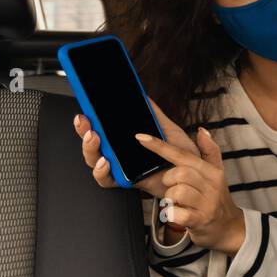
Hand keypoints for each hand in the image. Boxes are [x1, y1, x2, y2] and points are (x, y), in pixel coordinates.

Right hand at [75, 99, 198, 199]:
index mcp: (125, 140)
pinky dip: (102, 171)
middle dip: (83, 131)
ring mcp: (119, 167)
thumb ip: (155, 115)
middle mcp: (118, 153)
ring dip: (89, 148)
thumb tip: (143, 96)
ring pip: (94, 159)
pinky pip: (106, 179)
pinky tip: (105, 161)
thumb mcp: (168, 130)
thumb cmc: (181, 156)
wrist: (192, 177)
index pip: (101, 129)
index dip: (88, 122)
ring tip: (94, 137)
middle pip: (92, 143)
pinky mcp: (125, 181)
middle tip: (85, 121)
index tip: (83, 111)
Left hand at [134, 125, 246, 254]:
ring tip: (179, 202)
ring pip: (176, 192)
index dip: (160, 146)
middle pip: (179, 172)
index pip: (183, 155)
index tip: (140, 137)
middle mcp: (211, 186)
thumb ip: (210, 151)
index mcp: (212, 172)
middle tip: (174, 187)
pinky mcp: (200, 220)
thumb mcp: (217, 173)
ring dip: (170, 198)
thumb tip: (202, 131)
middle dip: (169, 179)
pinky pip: (176, 213)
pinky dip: (172, 214)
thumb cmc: (216, 199)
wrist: (229, 228)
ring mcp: (207, 204)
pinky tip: (178, 215)